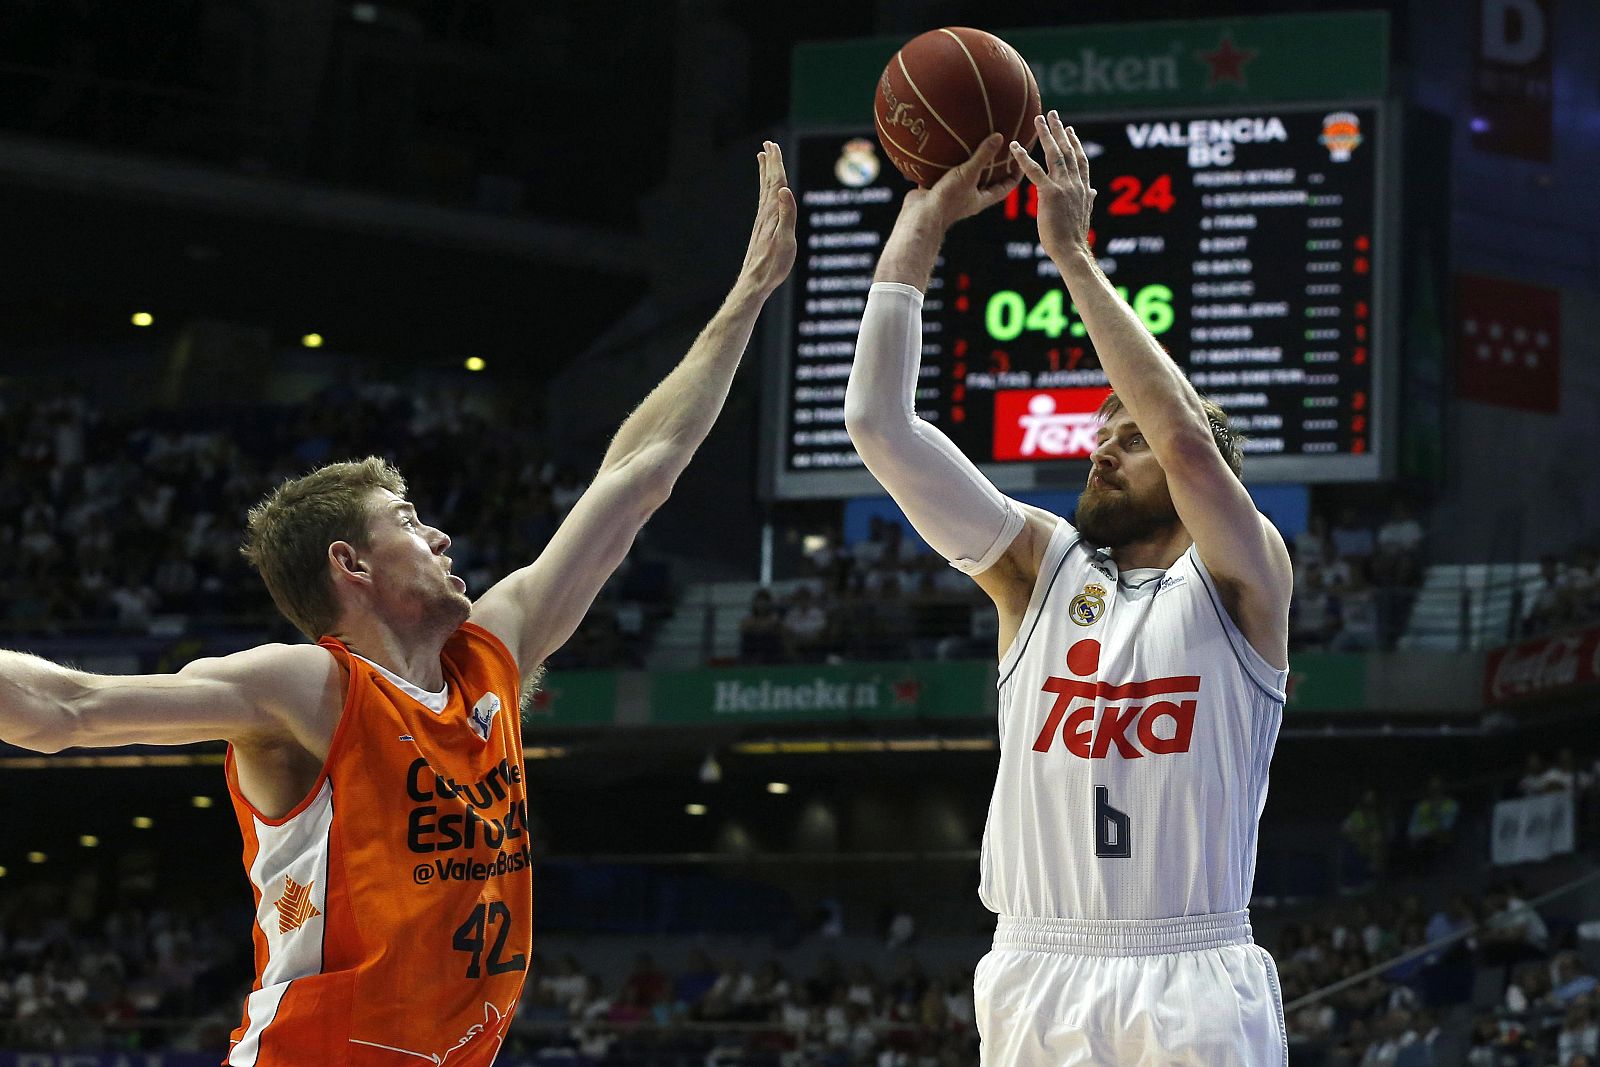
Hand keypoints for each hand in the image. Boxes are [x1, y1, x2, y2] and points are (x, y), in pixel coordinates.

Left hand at [737, 141, 797, 297]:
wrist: (755, 282)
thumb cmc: (773, 265)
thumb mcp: (786, 241)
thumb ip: (787, 215)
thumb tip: (785, 190)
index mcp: (773, 213)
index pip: (775, 182)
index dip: (775, 163)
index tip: (773, 145)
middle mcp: (765, 214)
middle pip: (768, 182)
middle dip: (769, 162)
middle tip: (768, 144)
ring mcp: (762, 221)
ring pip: (764, 191)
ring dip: (765, 173)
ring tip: (763, 158)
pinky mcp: (762, 230)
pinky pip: (764, 202)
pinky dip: (765, 190)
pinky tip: (766, 191)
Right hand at [902, 133, 1020, 231]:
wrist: (919, 216)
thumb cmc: (948, 200)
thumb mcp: (968, 174)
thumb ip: (983, 156)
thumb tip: (1000, 137)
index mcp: (982, 199)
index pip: (1006, 186)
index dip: (1015, 174)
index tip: (1021, 159)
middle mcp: (969, 197)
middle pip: (986, 181)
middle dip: (993, 166)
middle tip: (999, 147)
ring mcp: (952, 194)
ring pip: (963, 176)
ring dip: (967, 163)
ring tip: (972, 143)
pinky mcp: (936, 189)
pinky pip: (942, 173)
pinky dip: (943, 162)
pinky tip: (942, 147)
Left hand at [1010, 111, 1095, 263]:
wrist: (1071, 250)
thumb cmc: (1074, 237)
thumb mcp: (1084, 214)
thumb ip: (1088, 199)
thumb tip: (1094, 191)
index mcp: (1084, 188)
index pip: (1080, 160)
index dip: (1075, 143)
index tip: (1070, 130)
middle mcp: (1075, 183)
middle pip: (1067, 150)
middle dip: (1059, 131)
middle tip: (1052, 114)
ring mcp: (1064, 186)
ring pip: (1054, 155)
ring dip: (1046, 135)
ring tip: (1038, 120)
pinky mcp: (1049, 193)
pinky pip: (1034, 171)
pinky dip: (1024, 158)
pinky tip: (1014, 147)